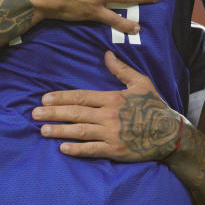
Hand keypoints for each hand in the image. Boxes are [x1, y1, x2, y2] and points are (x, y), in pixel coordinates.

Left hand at [32, 51, 182, 161]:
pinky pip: (92, 150)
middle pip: (76, 113)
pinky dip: (76, 149)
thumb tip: (106, 54)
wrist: (169, 133)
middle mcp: (109, 116)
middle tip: (35, 114)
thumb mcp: (141, 83)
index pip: (81, 96)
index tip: (45, 98)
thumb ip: (121, 69)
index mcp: (113, 98)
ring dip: (59, 130)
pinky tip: (63, 148)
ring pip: (80, 131)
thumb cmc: (154, 106)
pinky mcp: (115, 150)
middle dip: (53, 113)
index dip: (62, 97)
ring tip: (43, 130)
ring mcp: (111, 134)